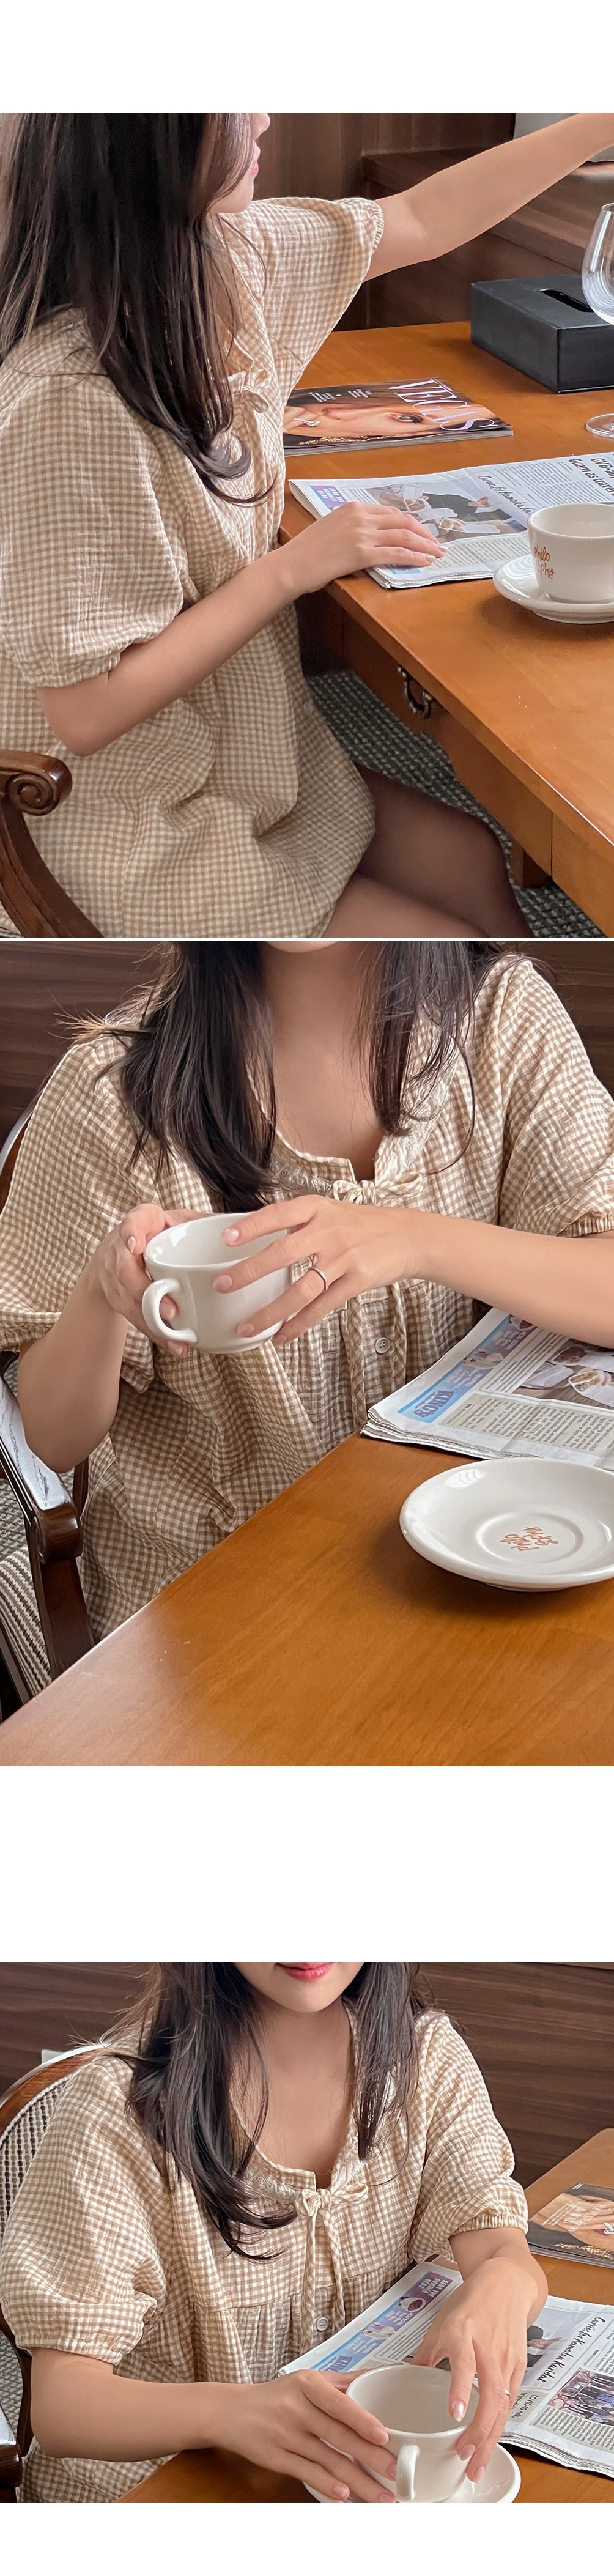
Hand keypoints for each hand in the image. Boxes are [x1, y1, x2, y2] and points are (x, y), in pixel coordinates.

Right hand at [89, 1202, 198, 1351]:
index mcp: (139, 1223)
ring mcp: (115, 1277)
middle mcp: (121, 1250)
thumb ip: (198, 1222)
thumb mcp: (173, 1220)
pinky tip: (174, 1345)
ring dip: (153, 1322)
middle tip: (172, 1311)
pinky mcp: (118, 1299)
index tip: (136, 1245)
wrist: (115, 1253)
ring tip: (177, 1339)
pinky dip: (155, 1333)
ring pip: (129, 1301)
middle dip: (146, 1292)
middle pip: (126, 1271)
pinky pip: (135, 1318)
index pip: (131, 1223)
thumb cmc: (154, 1233)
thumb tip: (238, 1226)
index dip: (131, 1233)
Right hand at [213, 2370, 393, 2500]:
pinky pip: (306, 2474)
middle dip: (371, 2458)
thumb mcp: (307, 2379)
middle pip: (338, 2436)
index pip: (338, 2403)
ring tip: (381, 2496)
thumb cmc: (277, 2395)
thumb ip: (342, 2382)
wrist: (232, 2411)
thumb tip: (380, 2375)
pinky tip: (345, 2496)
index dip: (361, 2420)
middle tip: (395, 2473)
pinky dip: (327, 2486)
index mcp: (307, 2384)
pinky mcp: (276, 2459)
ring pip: (328, 2461)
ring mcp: (285, 2436)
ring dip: (357, 2482)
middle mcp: (296, 2409)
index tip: (383, 2435)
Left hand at [214, 1195, 420, 1343]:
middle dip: (249, 1271)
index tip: (226, 1239)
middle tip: (223, 1285)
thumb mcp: (329, 1211)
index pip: (277, 1215)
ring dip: (271, 1312)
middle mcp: (329, 1231)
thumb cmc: (361, 1225)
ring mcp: (344, 1257)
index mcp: (317, 1209)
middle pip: (283, 1253)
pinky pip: (322, 1307)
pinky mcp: (357, 1281)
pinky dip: (299, 1324)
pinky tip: (282, 1335)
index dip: (251, 1227)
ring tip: (248, 1327)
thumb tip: (253, 1235)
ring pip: (300, 1289)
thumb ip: (296, 1223)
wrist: (407, 1235)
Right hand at [286, 499, 444, 594]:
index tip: (421, 532)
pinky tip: (425, 562)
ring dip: (424, 545)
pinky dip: (414, 557)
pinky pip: (396, 554)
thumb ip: (351, 530)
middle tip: (436, 543)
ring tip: (437, 553)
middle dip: (423, 533)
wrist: (291, 564)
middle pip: (401, 521)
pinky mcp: (362, 553)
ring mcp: (362, 534)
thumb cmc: (305, 553)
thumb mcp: (330, 530)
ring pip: (403, 536)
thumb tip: (368, 544)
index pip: (390, 512)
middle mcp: (360, 516)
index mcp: (352, 507)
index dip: (410, 523)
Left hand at [412, 2254, 533, 2481]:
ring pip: (503, 2405)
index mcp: (463, 2332)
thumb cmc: (472, 2302)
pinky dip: (500, 2426)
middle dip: (479, 2430)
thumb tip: (406, 2379)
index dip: (461, 2388)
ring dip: (490, 2438)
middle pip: (491, 2394)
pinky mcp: (519, 2367)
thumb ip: (426, 2353)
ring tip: (476, 2465)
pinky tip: (489, 2445)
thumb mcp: (442, 2321)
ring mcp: (507, 2359)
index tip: (455, 2413)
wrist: (507, 2284)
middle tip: (464, 2456)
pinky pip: (510, 2402)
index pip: (465, 2363)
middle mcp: (488, 2348)